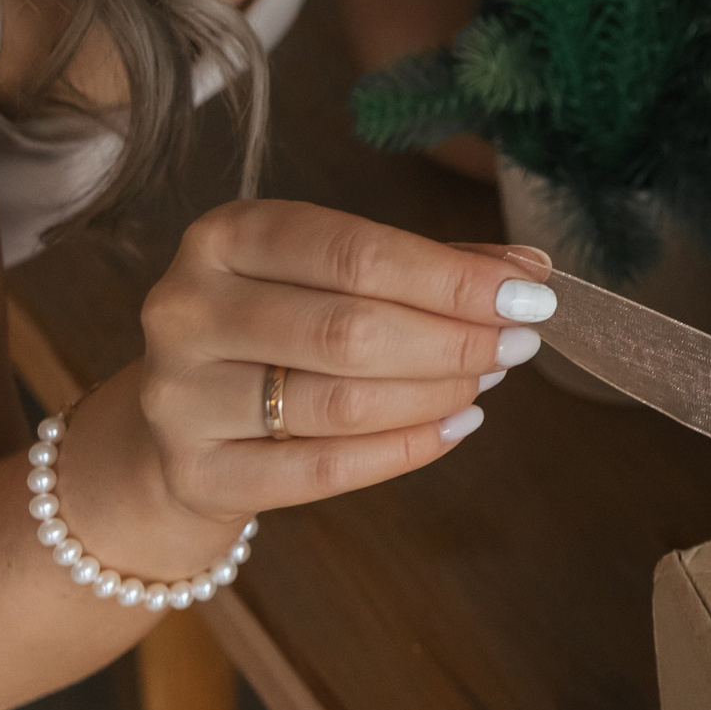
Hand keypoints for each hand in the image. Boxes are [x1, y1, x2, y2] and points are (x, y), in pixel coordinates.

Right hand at [129, 201, 553, 534]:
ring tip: (488, 379)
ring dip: (438, 393)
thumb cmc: (279, 328)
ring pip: (341, 402)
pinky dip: (406, 449)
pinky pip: (322, 469)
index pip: (355, 252)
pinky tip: (456, 428)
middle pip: (350, 330)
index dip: (453, 279)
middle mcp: (188, 309)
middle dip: (455, 340)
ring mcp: (181, 397)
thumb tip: (530, 269)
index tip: (530, 296)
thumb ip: (429, 265)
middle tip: (518, 343)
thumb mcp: (335, 274)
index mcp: (226, 237)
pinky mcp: (194, 472)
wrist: (179, 423)